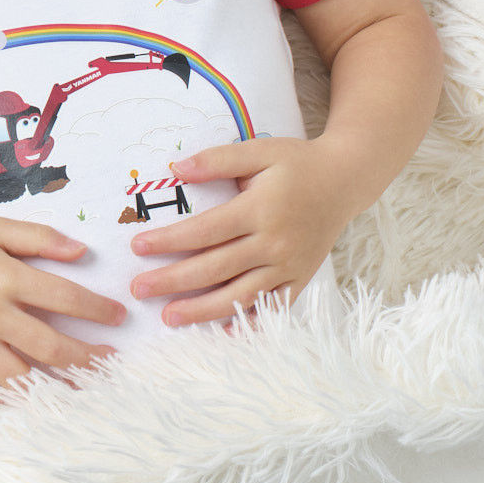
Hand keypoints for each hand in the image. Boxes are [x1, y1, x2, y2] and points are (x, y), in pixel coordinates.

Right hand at [0, 215, 126, 394]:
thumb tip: (81, 252)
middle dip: (88, 357)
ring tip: (87, 389)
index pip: (64, 297)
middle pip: (50, 346)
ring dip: (60, 387)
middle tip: (111, 360)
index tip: (119, 317)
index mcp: (4, 277)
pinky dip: (16, 402)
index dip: (97, 310)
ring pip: (24, 378)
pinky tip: (39, 404)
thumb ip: (38, 237)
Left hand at [129, 136, 351, 324]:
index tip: (138, 247)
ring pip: (240, 295)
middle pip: (216, 268)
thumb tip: (177, 169)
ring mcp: (289, 265)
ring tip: (168, 317)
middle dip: (174, 281)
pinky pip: (271, 307)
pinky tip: (220, 332)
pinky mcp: (300, 279)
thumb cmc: (296, 163)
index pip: (205, 231)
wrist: (345, 180)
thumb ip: (217, 159)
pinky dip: (246, 322)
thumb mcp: (258, 150)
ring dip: (202, 310)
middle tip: (138, 290)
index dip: (170, 241)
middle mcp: (274, 242)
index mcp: (260, 208)